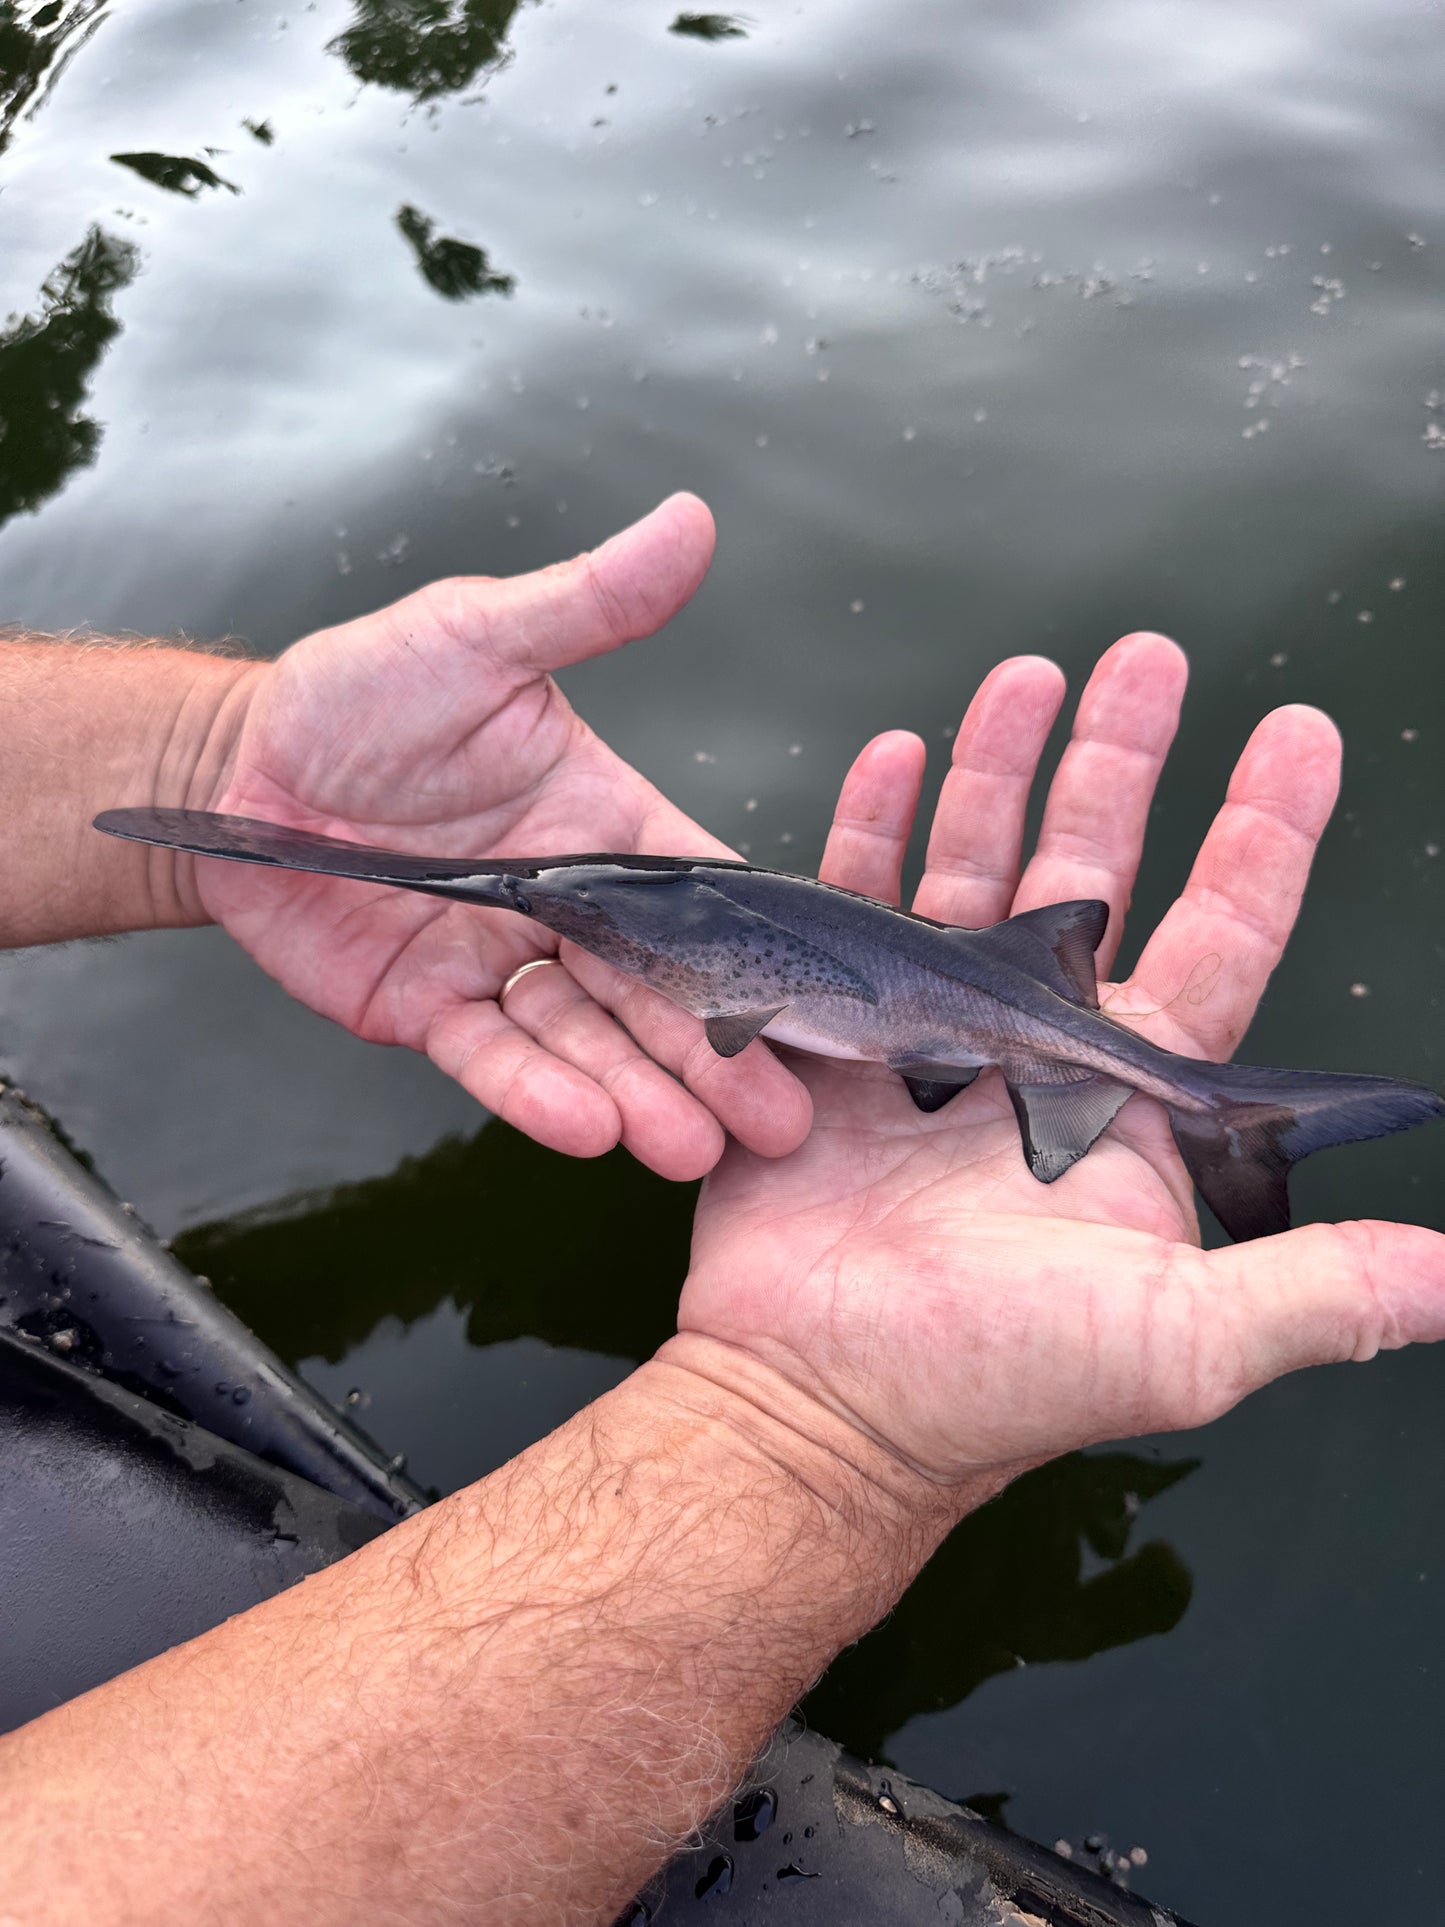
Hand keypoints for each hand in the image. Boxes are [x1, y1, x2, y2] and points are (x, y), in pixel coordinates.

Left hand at [199, 495, 809, 1178]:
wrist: (236, 771)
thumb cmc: (359, 693)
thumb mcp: (479, 635)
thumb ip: (589, 604)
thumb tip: (691, 523)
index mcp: (606, 825)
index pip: (701, 898)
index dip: (755, 955)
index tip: (817, 1009)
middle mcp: (568, 905)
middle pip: (658, 991)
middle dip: (717, 1057)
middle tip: (778, 1122)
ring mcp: (501, 963)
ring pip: (586, 1040)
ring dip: (641, 1093)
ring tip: (691, 1145)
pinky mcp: (431, 1010)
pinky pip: (492, 1058)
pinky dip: (536, 1096)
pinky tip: (589, 1129)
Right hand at [678, 636, 1444, 1488]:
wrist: (816, 1404)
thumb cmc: (992, 1384)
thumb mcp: (1179, 1342)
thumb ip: (1320, 1288)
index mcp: (1129, 1097)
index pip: (1219, 933)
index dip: (1263, 835)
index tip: (1298, 735)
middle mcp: (1036, 1048)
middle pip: (1091, 869)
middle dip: (1122, 761)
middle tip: (1147, 658)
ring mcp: (928, 1031)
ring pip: (973, 865)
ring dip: (998, 767)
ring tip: (1026, 675)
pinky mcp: (827, 1032)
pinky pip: (848, 904)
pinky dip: (868, 827)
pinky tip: (890, 756)